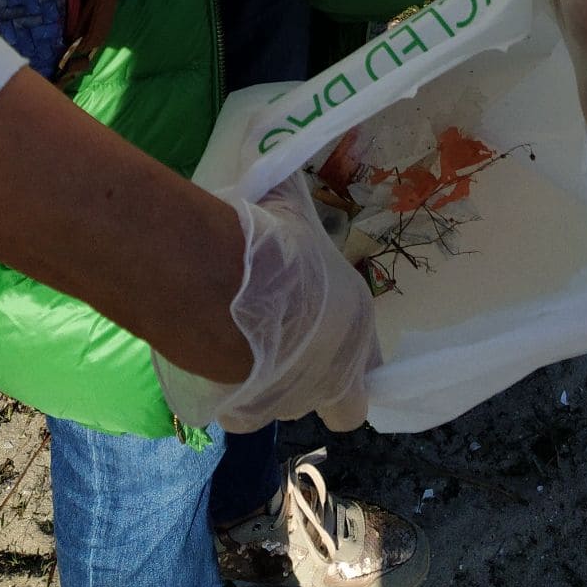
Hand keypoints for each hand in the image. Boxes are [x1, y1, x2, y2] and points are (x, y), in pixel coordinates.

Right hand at [153, 170, 379, 433]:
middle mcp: (333, 373)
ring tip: (241, 342)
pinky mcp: (246, 411)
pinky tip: (214, 357)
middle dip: (318, 384)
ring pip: (284, 404)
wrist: (220, 283)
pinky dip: (231, 393)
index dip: (353, 358)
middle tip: (288, 349)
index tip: (329, 336)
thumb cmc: (271, 244)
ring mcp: (290, 399)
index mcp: (356, 325)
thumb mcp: (288, 205)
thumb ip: (293, 204)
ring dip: (270, 384)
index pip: (372, 369)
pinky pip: (241, 410)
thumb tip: (282, 174)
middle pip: (338, 402)